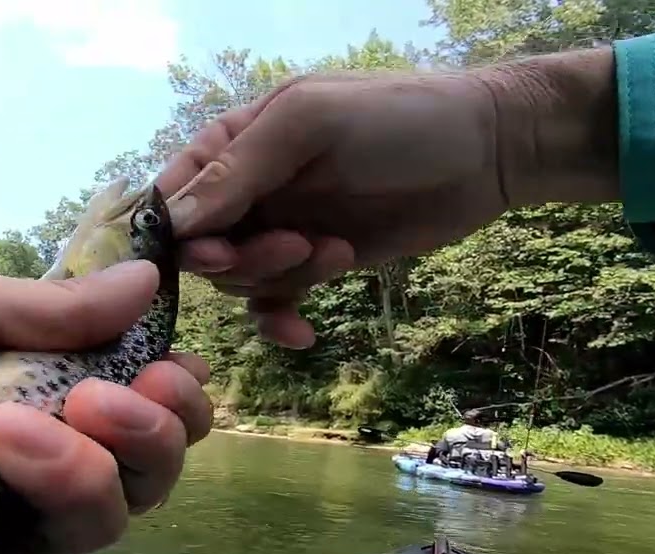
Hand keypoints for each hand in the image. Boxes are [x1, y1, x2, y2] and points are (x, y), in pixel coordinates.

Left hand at [0, 258, 212, 553]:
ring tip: (59, 415)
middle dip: (156, 431)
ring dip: (106, 463)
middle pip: (136, 471)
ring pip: (100, 518)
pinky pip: (33, 551)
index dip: (165, 392)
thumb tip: (148, 281)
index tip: (169, 361)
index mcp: (20, 383)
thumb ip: (48, 310)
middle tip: (124, 392)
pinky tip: (11, 444)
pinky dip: (51, 495)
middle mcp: (19, 453)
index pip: (125, 404)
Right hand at [156, 50, 617, 348]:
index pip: (170, 196)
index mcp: (231, 140)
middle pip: (200, 249)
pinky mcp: (311, 264)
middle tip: (294, 245)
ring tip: (337, 252)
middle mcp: (246, 187)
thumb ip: (237, 172)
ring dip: (280, 278)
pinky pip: (270, 305)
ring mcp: (276, 228)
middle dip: (241, 258)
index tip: (213, 253)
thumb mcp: (309, 126)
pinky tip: (306, 332)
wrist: (484, 153)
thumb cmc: (396, 121)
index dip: (177, 235)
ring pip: (238, 280)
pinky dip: (281, 321)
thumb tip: (172, 228)